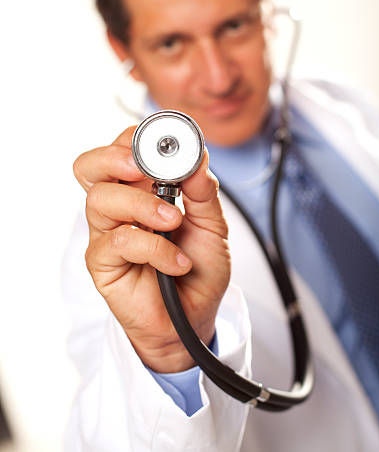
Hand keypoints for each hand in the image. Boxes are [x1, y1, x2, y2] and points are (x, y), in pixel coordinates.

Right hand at [73, 126, 229, 371]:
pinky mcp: (102, 262)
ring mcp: (107, 232)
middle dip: (115, 156)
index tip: (167, 139)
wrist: (194, 317)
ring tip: (174, 220)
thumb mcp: (212, 225)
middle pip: (90, 165)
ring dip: (142, 204)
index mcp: (141, 188)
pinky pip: (119, 241)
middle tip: (144, 167)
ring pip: (101, 199)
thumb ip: (203, 191)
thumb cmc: (198, 269)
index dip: (136, 137)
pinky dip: (155, 247)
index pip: (123, 149)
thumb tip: (198, 157)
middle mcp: (119, 205)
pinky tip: (177, 261)